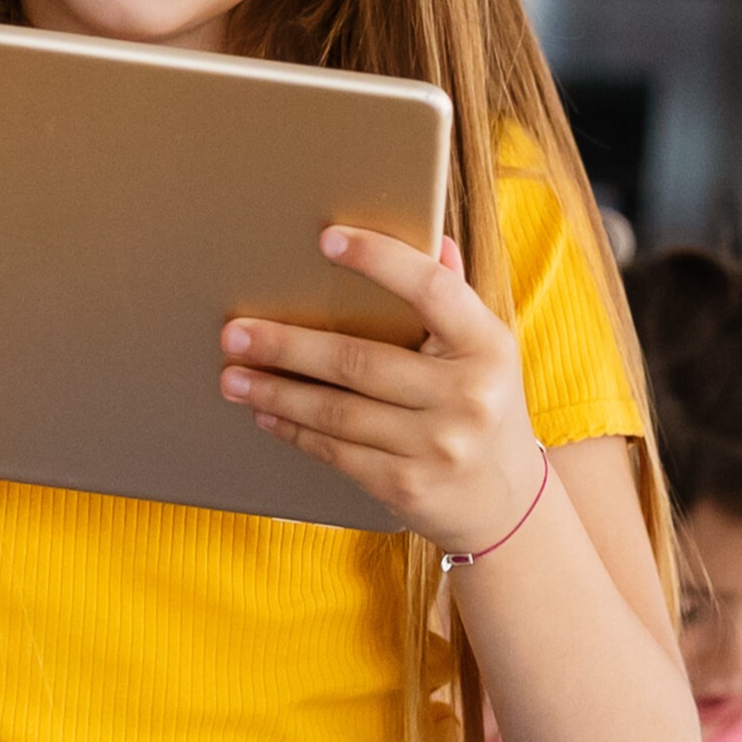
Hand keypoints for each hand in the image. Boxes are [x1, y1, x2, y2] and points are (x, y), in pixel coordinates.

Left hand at [218, 232, 542, 554]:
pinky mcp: (406, 486)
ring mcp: (436, 446)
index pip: (432, 289)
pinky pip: (335, 452)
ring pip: (336, 412)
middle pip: (359, 361)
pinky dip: (294, 431)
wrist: (507, 503)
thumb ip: (456, 298)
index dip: (380, 260)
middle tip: (236, 332)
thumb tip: (436, 241)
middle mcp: (466, 396)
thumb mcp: (485, 351)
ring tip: (234, 376)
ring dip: (276, 392)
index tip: (328, 239)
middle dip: (287, 346)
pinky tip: (266, 414)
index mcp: (487, 346)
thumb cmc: (485, 408)